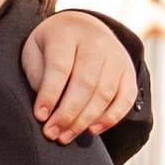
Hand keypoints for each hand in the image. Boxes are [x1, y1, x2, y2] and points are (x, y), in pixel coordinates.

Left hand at [21, 8, 137, 142]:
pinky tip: (91, 130)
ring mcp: (116, 56)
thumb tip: (48, 108)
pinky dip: (110, 118)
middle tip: (52, 133)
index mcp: (67, 33)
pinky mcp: (128, 71)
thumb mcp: (35, 52)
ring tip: (65, 136)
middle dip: (67, 113)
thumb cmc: (52, 46)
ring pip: (104, 93)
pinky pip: (125, 99)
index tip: (40, 116)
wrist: (83, 28)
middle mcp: (96, 42)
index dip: (50, 94)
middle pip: (85, 82)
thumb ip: (39, 76)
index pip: (60, 66)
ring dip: (84, 120)